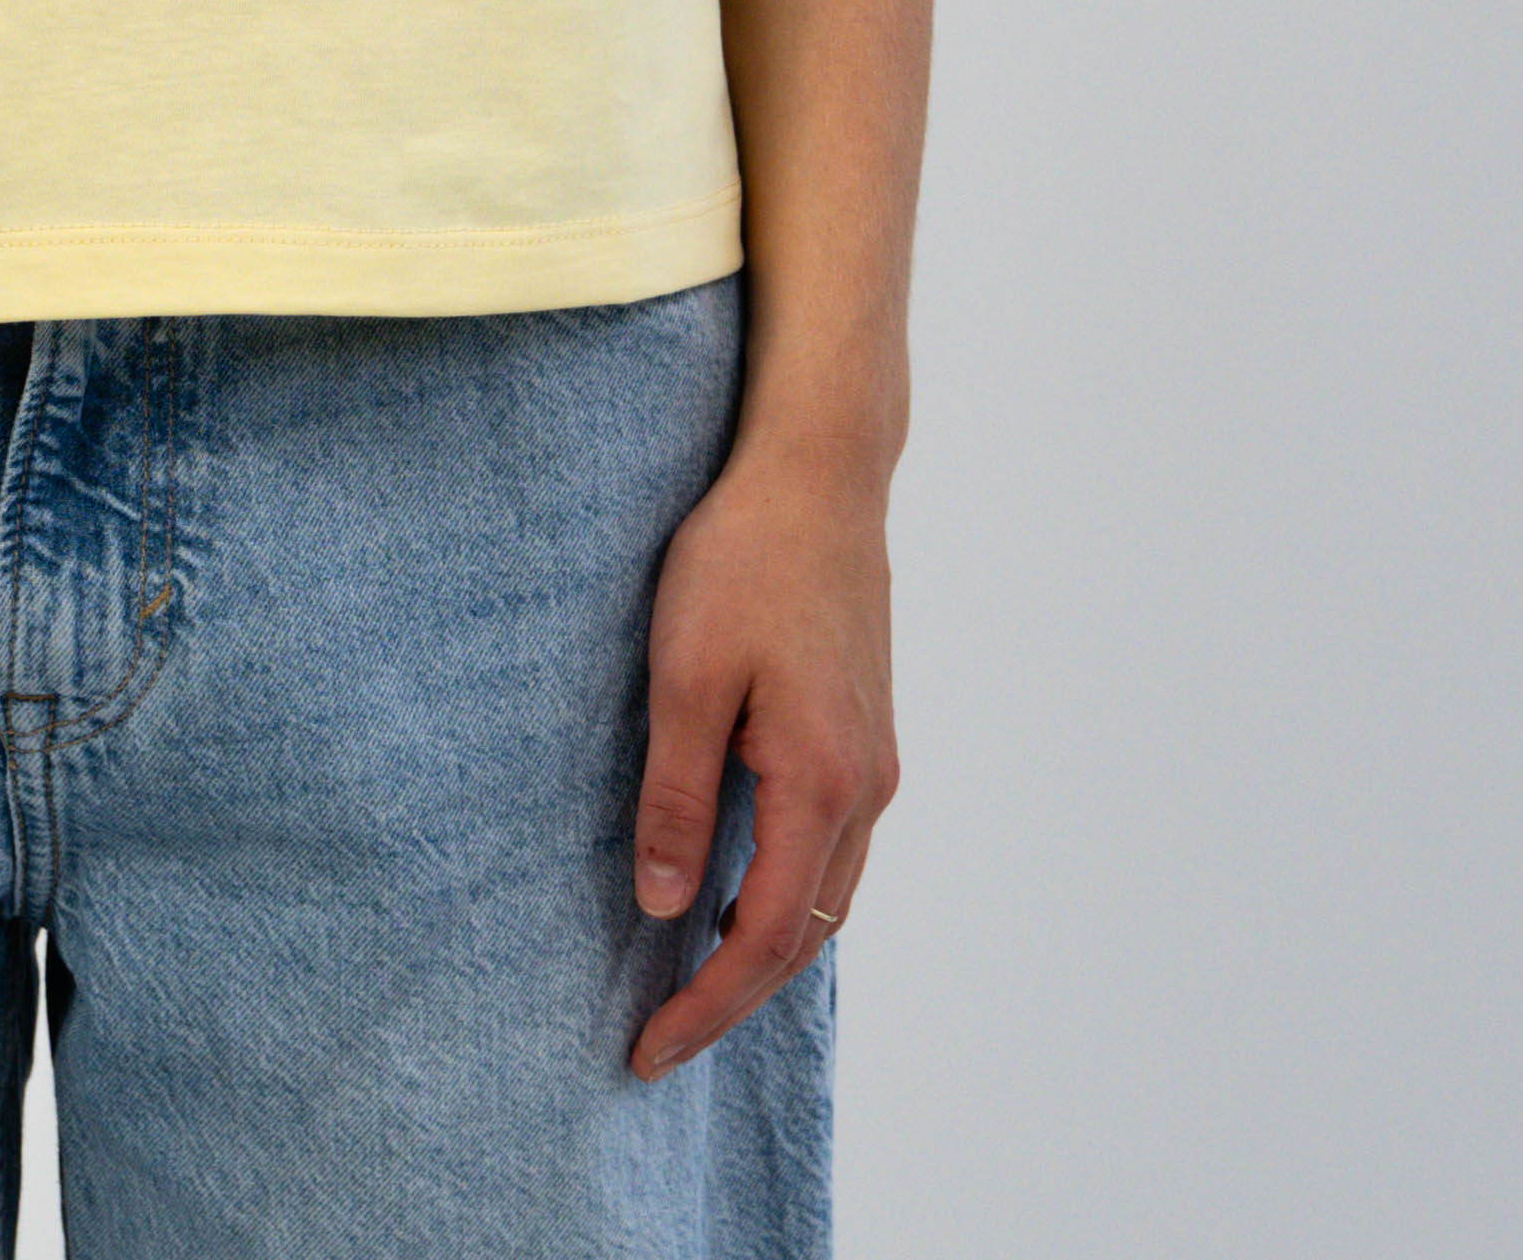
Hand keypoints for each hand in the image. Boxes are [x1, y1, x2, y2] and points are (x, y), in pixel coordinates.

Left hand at [624, 443, 898, 1081]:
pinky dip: (787, 893)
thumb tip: (668, 909)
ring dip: (764, 947)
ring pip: (827, 896)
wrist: (818, 473)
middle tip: (659, 1037)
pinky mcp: (865, 732)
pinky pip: (833, 849)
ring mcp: (874, 761)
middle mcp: (865, 788)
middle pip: (806, 934)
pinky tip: (739, 888)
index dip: (707, 1004)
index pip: (765, 937)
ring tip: (690, 980)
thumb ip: (679, 798)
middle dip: (733, 995)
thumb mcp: (684, 676)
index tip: (648, 1049)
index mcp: (821, 784)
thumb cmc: (742, 559)